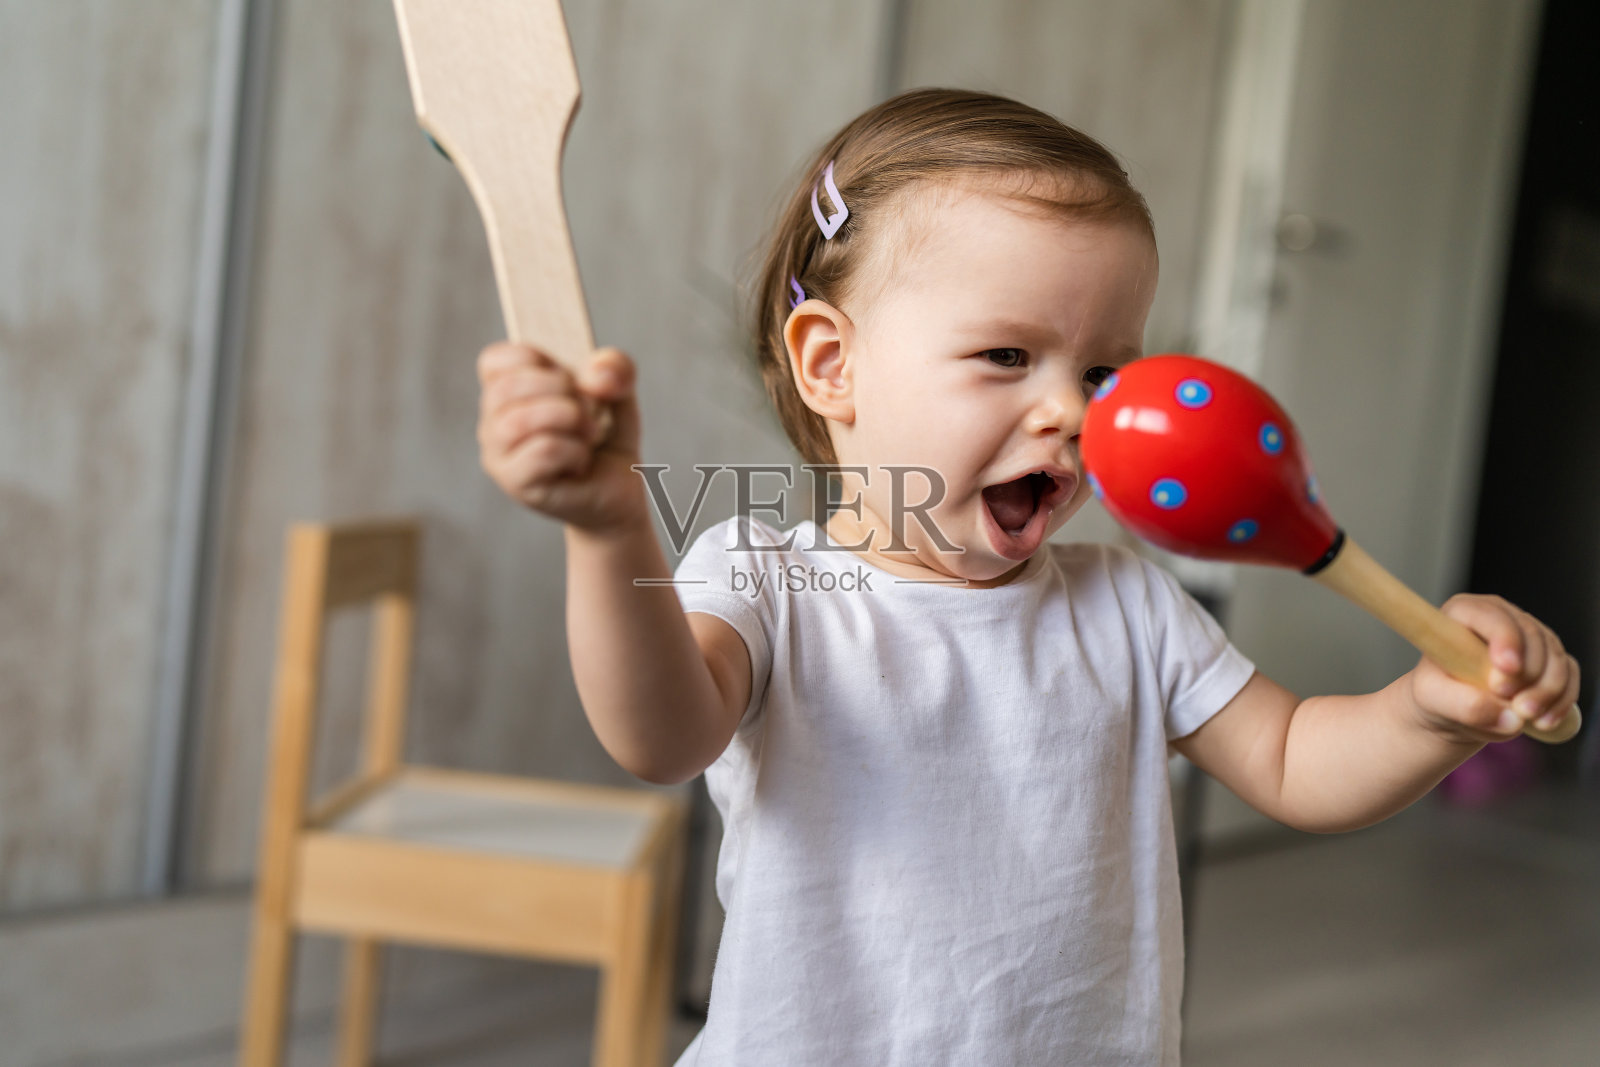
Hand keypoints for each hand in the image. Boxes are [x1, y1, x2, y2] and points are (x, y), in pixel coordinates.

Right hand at [476, 342, 647, 534]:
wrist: (621, 491)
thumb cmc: (607, 438)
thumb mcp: (620, 390)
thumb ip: (615, 367)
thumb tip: (596, 377)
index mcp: (506, 393)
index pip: (494, 361)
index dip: (535, 358)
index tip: (566, 377)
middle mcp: (493, 424)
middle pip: (506, 387)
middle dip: (560, 387)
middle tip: (587, 409)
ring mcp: (499, 456)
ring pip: (518, 421)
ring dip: (570, 419)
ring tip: (590, 434)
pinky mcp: (516, 484)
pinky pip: (543, 451)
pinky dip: (575, 451)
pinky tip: (581, 462)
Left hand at [1406, 593, 1580, 741]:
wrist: (1451, 710)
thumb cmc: (1436, 694)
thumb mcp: (1433, 700)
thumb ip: (1465, 705)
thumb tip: (1511, 717)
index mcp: (1463, 613)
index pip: (1491, 615)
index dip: (1505, 638)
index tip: (1507, 668)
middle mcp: (1501, 617)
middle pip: (1531, 636)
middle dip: (1529, 674)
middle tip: (1515, 707)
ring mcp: (1528, 637)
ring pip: (1555, 656)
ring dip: (1548, 690)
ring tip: (1526, 716)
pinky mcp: (1549, 659)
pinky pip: (1569, 674)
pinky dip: (1562, 699)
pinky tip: (1544, 721)